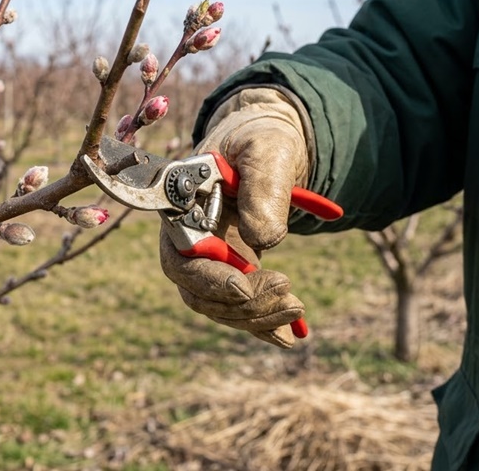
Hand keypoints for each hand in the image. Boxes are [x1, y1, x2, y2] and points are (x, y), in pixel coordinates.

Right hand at [158, 87, 311, 347]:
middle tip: (288, 289)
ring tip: (297, 305)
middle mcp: (188, 243)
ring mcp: (208, 263)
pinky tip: (289, 336)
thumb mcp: (265, 150)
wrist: (265, 151)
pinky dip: (263, 327)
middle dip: (242, 303)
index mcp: (183, 211)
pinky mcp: (231, 276)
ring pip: (220, 308)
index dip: (207, 279)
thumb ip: (263, 186)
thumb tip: (264, 239)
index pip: (180, 259)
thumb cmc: (258, 142)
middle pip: (198, 292)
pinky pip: (239, 311)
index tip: (244, 284)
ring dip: (257, 315)